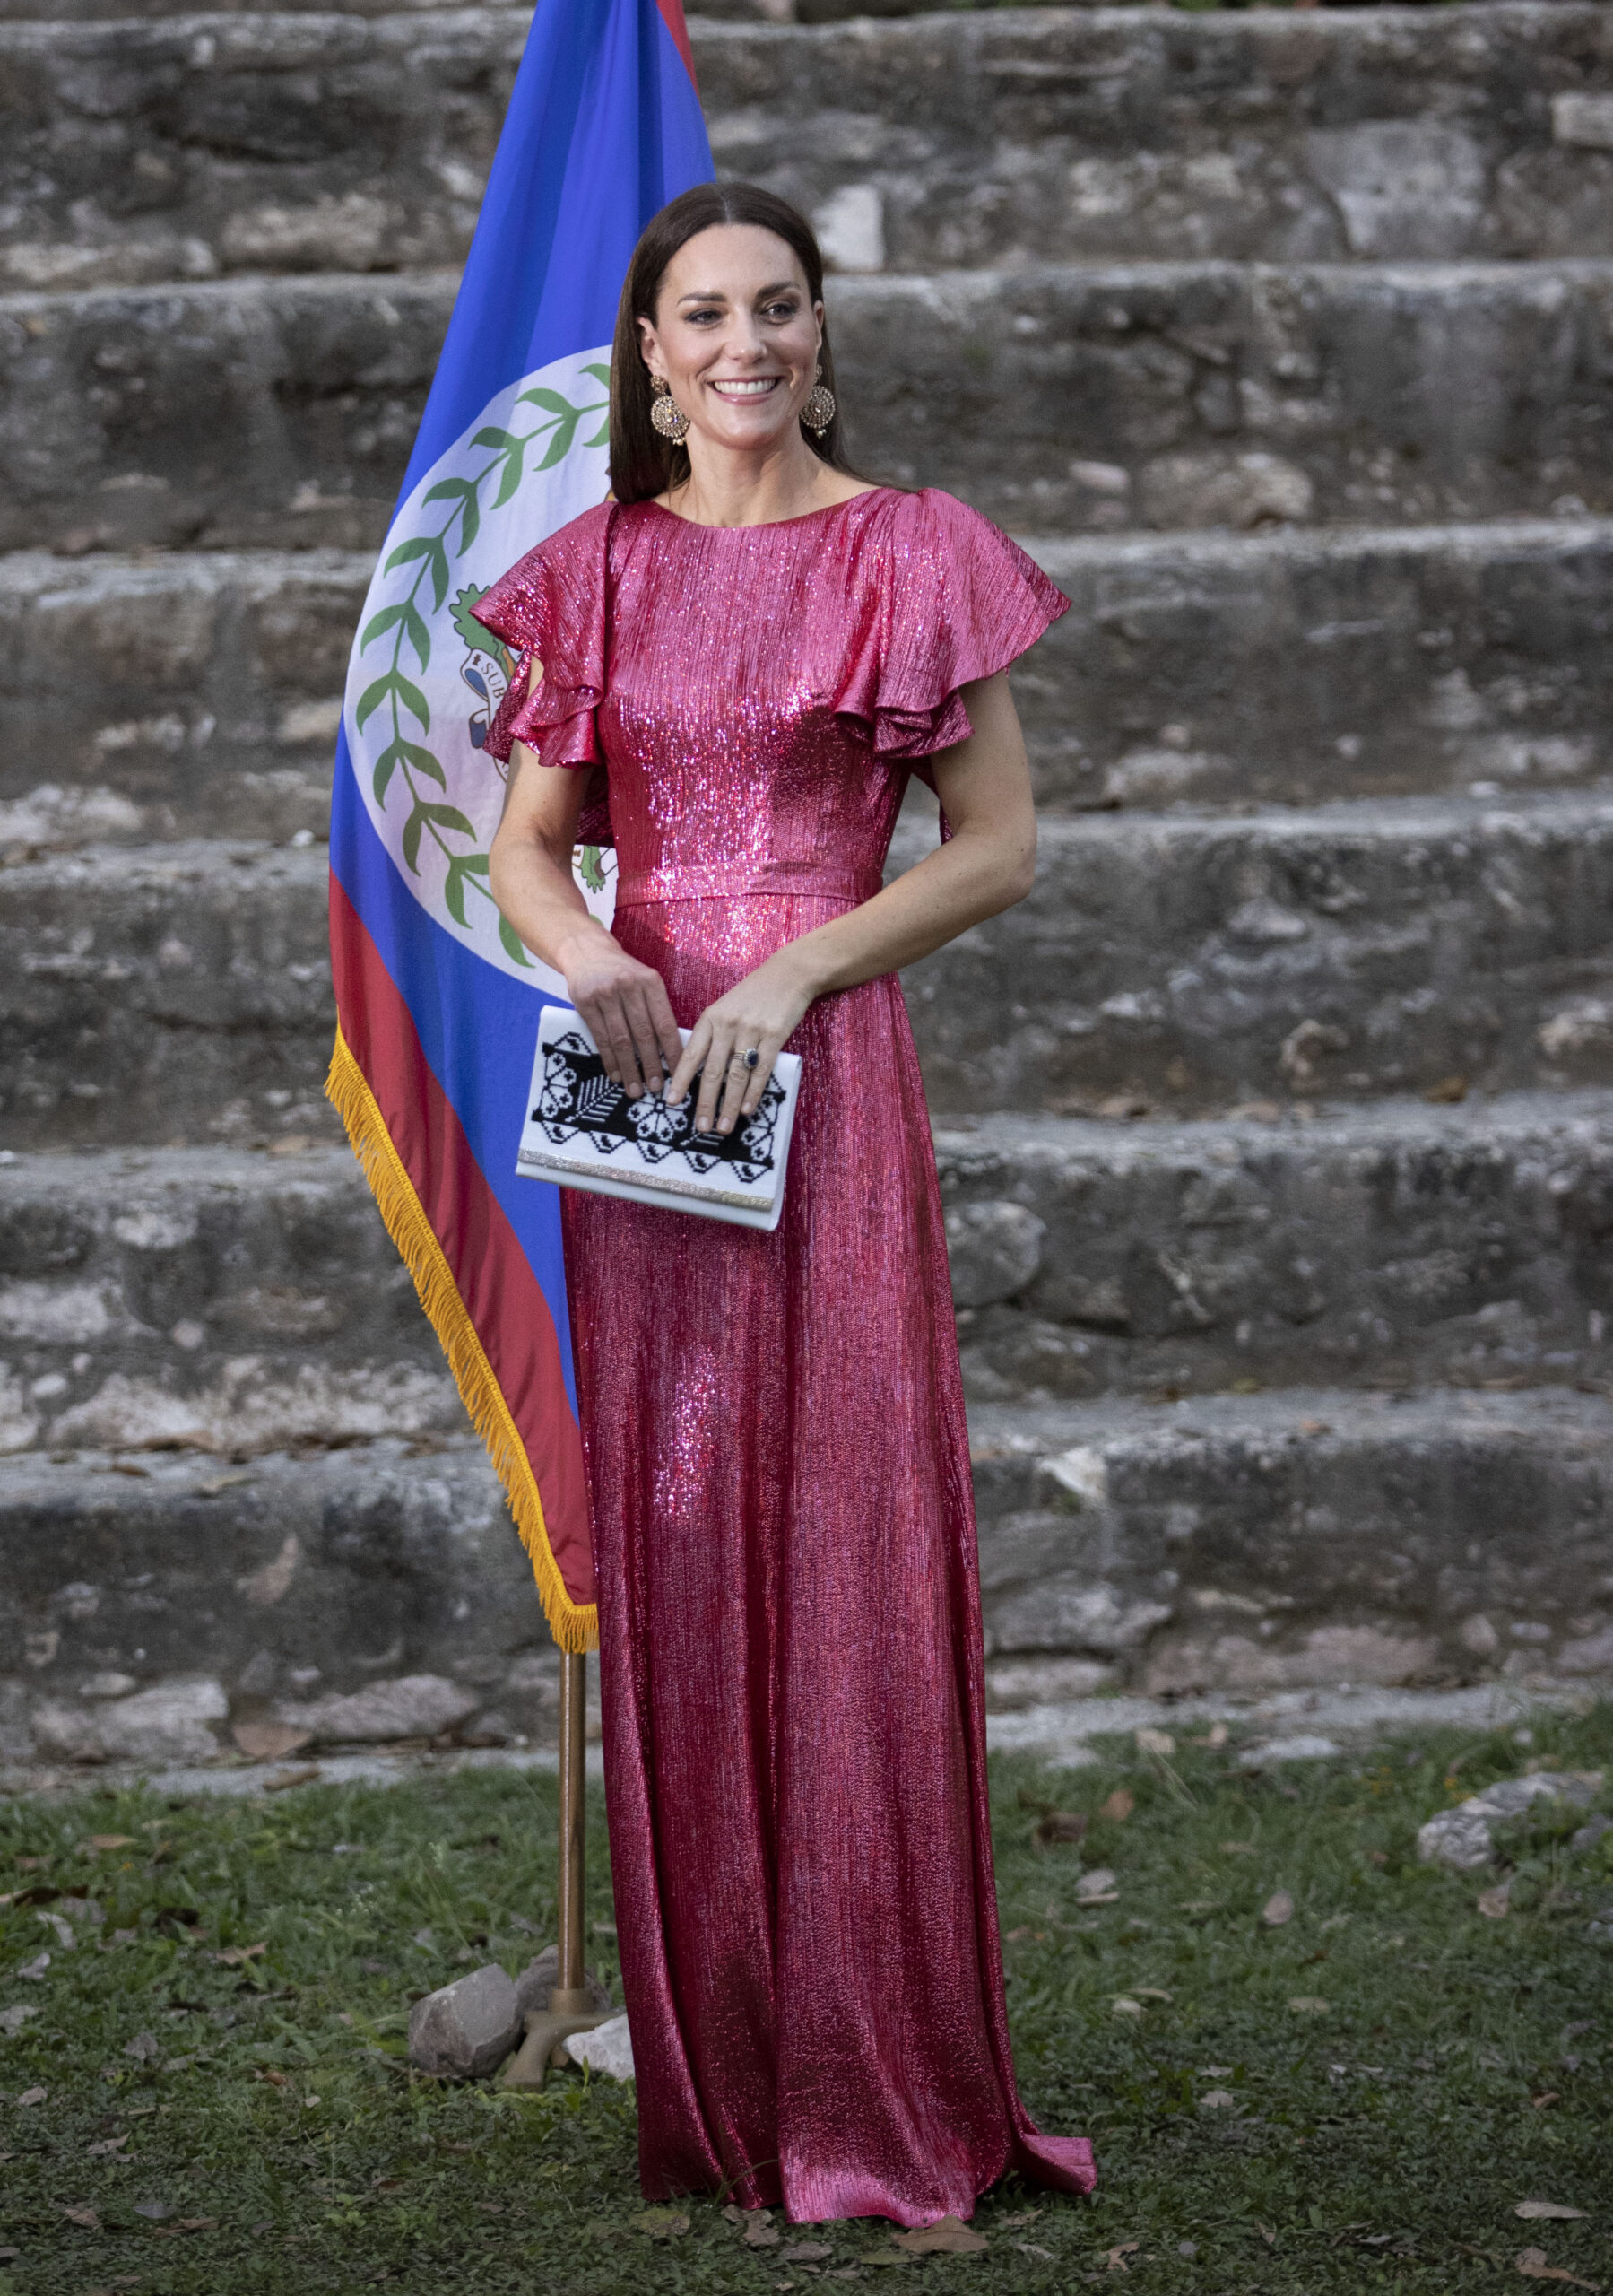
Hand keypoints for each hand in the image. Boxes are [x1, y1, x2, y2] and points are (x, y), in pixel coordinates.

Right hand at [558, 924, 682, 1099]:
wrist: (587, 951)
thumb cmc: (623, 972)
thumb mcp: (645, 980)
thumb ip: (657, 1008)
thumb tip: (673, 1049)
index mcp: (650, 982)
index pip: (665, 1023)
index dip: (673, 1052)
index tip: (679, 1074)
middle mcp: (628, 987)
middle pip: (643, 1034)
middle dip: (652, 1065)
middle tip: (657, 1088)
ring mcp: (605, 995)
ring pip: (621, 1040)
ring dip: (630, 1068)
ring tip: (636, 1089)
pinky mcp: (585, 1003)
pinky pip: (600, 1037)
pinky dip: (609, 1059)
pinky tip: (616, 1074)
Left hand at [665, 953, 813, 1134]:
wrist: (788, 975)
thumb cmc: (753, 994)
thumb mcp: (724, 1007)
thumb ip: (712, 1034)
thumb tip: (698, 1071)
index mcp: (711, 1018)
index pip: (691, 1054)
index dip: (680, 1080)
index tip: (672, 1102)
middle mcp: (728, 1025)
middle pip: (712, 1071)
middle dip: (705, 1103)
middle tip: (701, 1127)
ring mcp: (751, 1031)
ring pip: (736, 1076)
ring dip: (729, 1105)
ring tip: (723, 1126)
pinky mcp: (774, 1036)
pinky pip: (761, 1071)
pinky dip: (753, 1093)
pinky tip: (747, 1110)